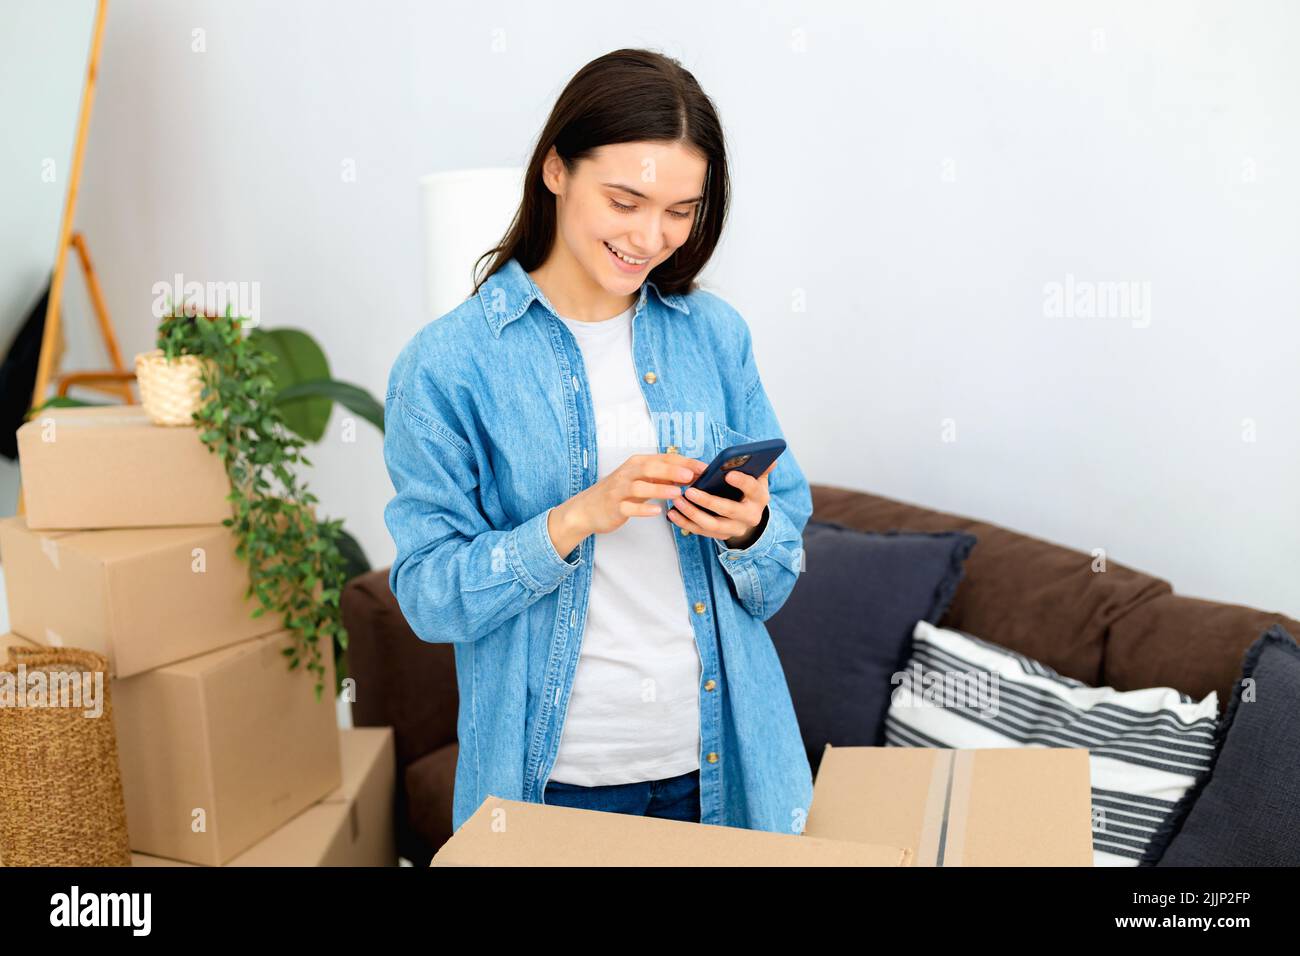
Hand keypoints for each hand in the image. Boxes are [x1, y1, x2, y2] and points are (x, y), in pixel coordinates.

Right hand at [550, 453, 707, 554]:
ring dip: (659, 489)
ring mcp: (620, 490)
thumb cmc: (619, 492)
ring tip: (677, 492)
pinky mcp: (615, 507)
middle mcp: (628, 473)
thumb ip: (662, 476)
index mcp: (637, 463)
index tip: (703, 468)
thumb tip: (690, 472)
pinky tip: (657, 512)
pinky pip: (629, 507)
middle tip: (691, 475)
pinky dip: (643, 509)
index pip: (664, 458)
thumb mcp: (641, 480)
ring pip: (640, 487)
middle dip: (672, 470)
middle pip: (651, 468)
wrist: (588, 508)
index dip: (685, 462)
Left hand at [666, 459, 776, 547]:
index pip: (753, 490)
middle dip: (708, 501)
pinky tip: (672, 513)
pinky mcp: (721, 536)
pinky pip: (701, 532)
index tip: (728, 474)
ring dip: (692, 513)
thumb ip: (761, 468)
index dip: (742, 482)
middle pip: (728, 510)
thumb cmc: (749, 491)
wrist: (748, 516)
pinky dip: (685, 523)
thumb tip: (771, 458)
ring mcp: (735, 529)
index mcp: (759, 498)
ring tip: (677, 501)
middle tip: (689, 490)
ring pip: (712, 525)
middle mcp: (750, 517)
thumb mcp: (758, 478)